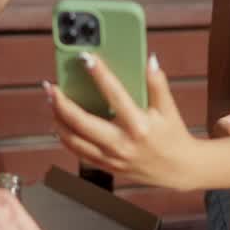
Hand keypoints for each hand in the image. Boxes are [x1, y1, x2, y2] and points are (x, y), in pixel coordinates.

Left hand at [46, 53, 198, 189]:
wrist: (179, 170)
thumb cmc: (174, 137)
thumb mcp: (169, 109)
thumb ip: (157, 84)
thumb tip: (149, 60)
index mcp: (139, 126)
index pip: (115, 95)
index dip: (99, 74)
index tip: (86, 58)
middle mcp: (122, 143)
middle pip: (81, 122)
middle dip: (61, 103)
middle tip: (50, 86)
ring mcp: (112, 158)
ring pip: (74, 140)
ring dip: (57, 120)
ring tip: (50, 102)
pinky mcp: (107, 166)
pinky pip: (78, 152)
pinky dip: (65, 137)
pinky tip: (59, 123)